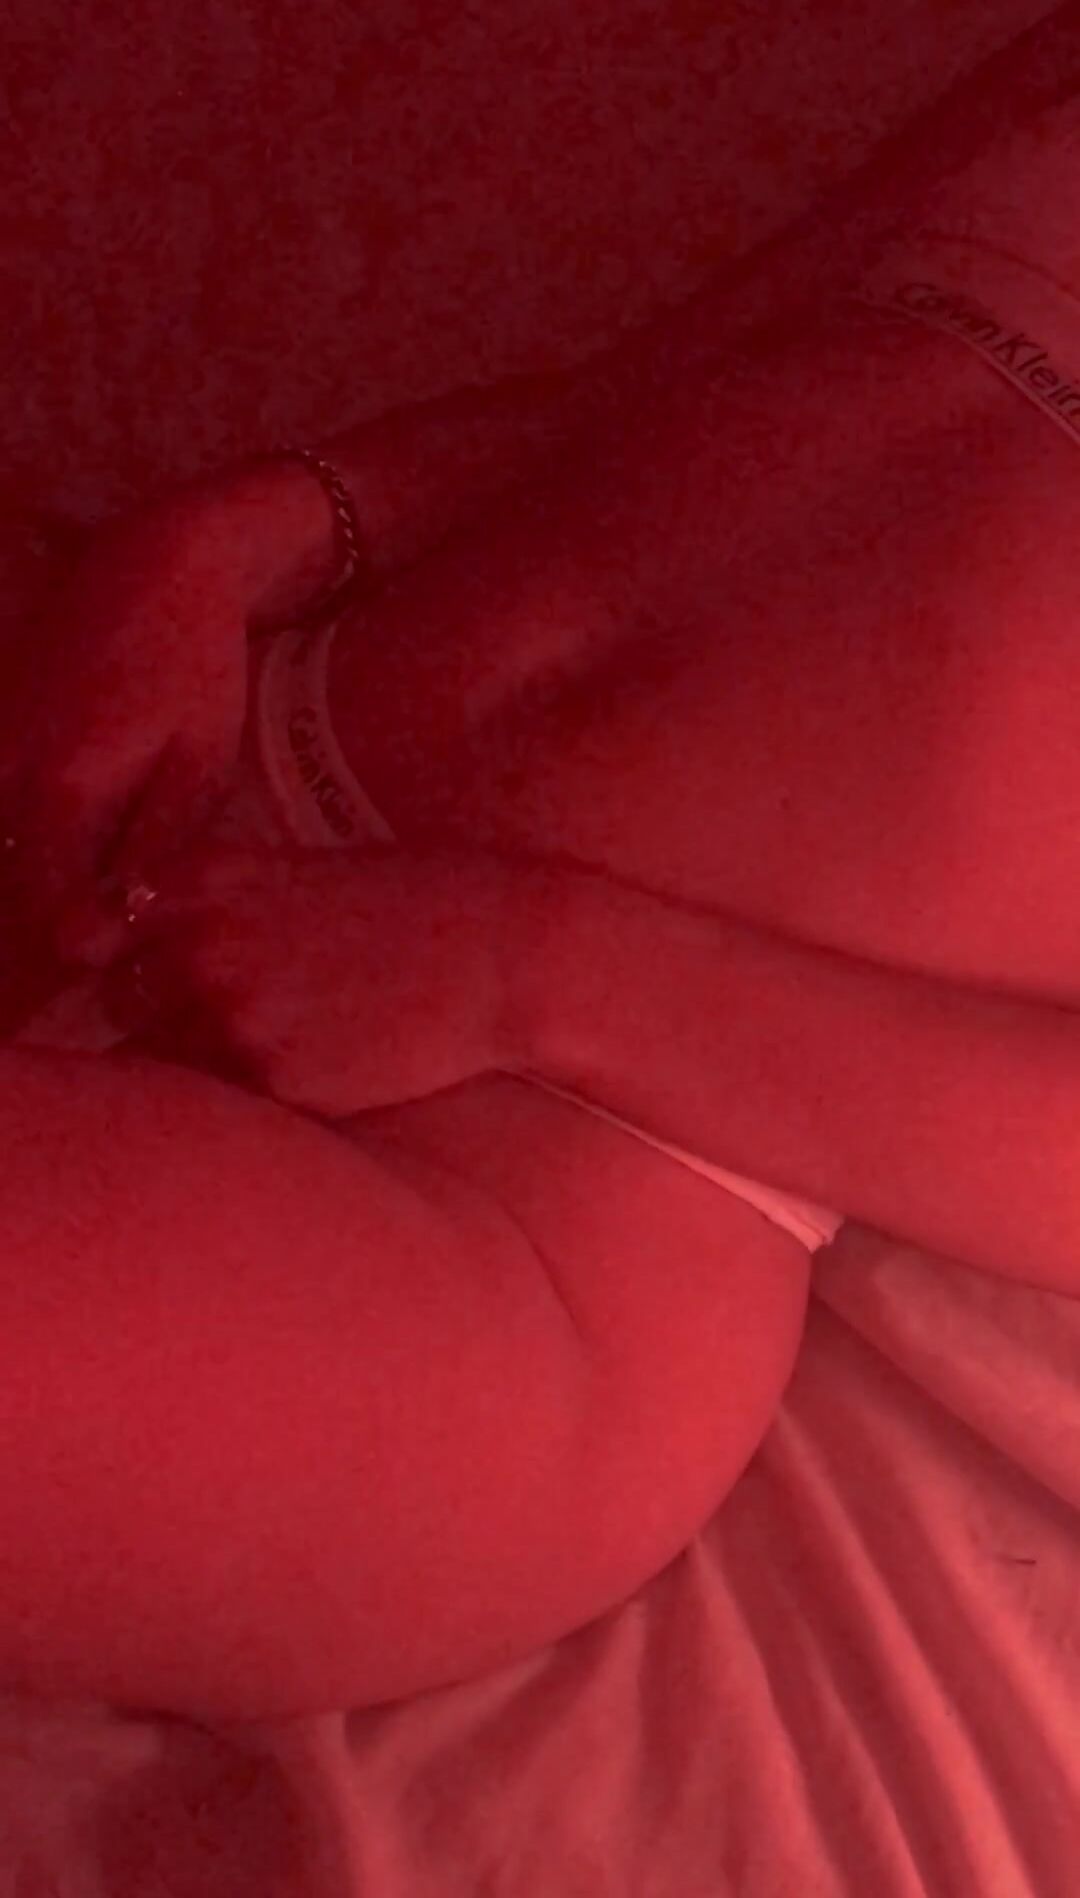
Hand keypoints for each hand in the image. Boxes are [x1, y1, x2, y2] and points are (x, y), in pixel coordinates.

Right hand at [0, 485, 258, 971]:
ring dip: (9, 908)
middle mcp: (4, 772)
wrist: (158, 562)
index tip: (66, 1018)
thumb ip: (148, 854)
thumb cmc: (196, 667)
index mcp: (63, 791)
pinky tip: (28, 887)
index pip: (43, 917)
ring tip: (36, 973)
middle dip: (19, 960)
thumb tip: (106, 936)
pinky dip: (7, 859)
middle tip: (39, 1012)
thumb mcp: (197, 768)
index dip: (53, 978)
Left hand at [71, 838, 512, 1117]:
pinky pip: (218, 1105)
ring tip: (262, 1058)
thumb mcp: (303, 874)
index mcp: (204, 879)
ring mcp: (232, 1016)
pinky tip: (297, 1080)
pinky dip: (239, 1101)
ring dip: (192, 1066)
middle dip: (150, 1019)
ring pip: (156, 1064)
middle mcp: (201, 942)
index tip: (123, 974)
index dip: (98, 959)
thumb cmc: (419, 906)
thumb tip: (159, 949)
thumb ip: (222, 905)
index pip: (90, 930)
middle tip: (214, 1027)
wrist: (503, 954)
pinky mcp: (276, 1081)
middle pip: (117, 1004)